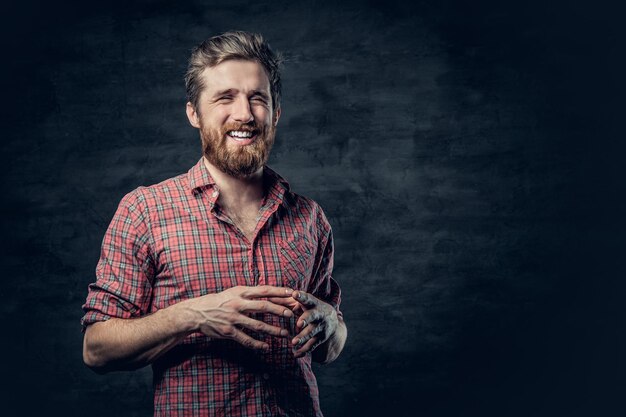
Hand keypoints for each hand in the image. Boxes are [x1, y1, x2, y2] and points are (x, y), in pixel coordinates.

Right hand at [176, 285, 293, 349]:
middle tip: (291, 315)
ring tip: (284, 334)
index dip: (278, 291)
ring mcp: (233, 318)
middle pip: (263, 306)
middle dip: (278, 310)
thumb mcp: (233, 293)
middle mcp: (238, 304)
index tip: (291, 293)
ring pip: (257, 325)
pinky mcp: (228, 331)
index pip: (263, 290)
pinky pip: (245, 339)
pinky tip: (266, 347)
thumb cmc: (218, 301)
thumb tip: (269, 294)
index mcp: (240, 292)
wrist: (196, 312)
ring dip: (272, 330)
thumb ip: (249, 295)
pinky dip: (257, 344)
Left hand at [288, 290, 338, 357]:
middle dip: (306, 319)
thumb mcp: (308, 302)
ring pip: (311, 332)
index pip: (308, 298)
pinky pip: (312, 345)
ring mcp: (321, 327)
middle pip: (312, 316)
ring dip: (302, 337)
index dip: (302, 296)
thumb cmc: (313, 308)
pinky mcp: (321, 338)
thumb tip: (275, 297)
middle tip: (299, 323)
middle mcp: (319, 314)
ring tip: (294, 342)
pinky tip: (296, 354)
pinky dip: (304, 350)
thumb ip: (293, 301)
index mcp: (314, 303)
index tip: (294, 293)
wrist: (333, 321)